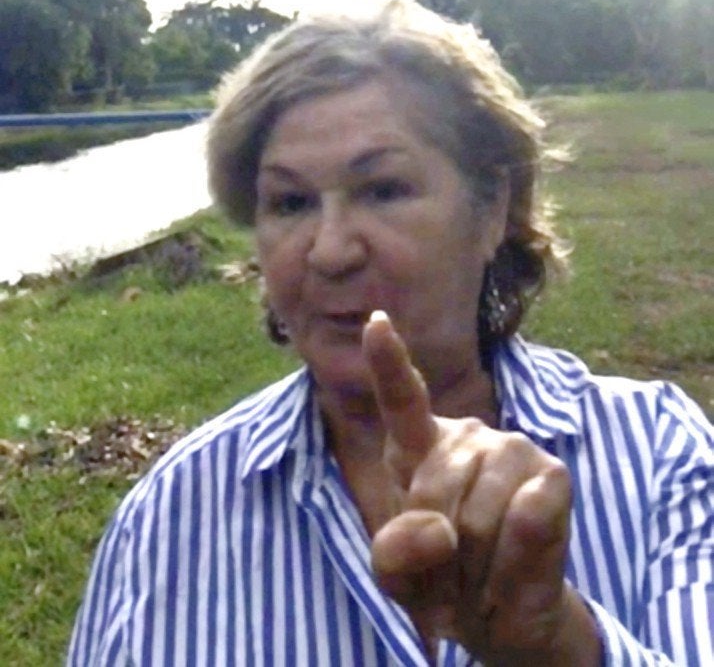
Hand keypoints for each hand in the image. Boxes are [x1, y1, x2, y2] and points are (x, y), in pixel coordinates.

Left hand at [362, 311, 598, 664]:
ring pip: (476, 518)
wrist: (502, 616)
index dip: (388, 361)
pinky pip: (526, 521)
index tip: (375, 322)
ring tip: (481, 573)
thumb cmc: (442, 582)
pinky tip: (517, 566)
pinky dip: (514, 565)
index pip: (401, 398)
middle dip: (437, 554)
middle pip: (431, 493)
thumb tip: (438, 531)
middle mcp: (467, 434)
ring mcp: (513, 449)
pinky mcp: (553, 475)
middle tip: (452, 574)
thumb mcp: (399, 576)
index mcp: (418, 447)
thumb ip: (396, 554)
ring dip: (476, 569)